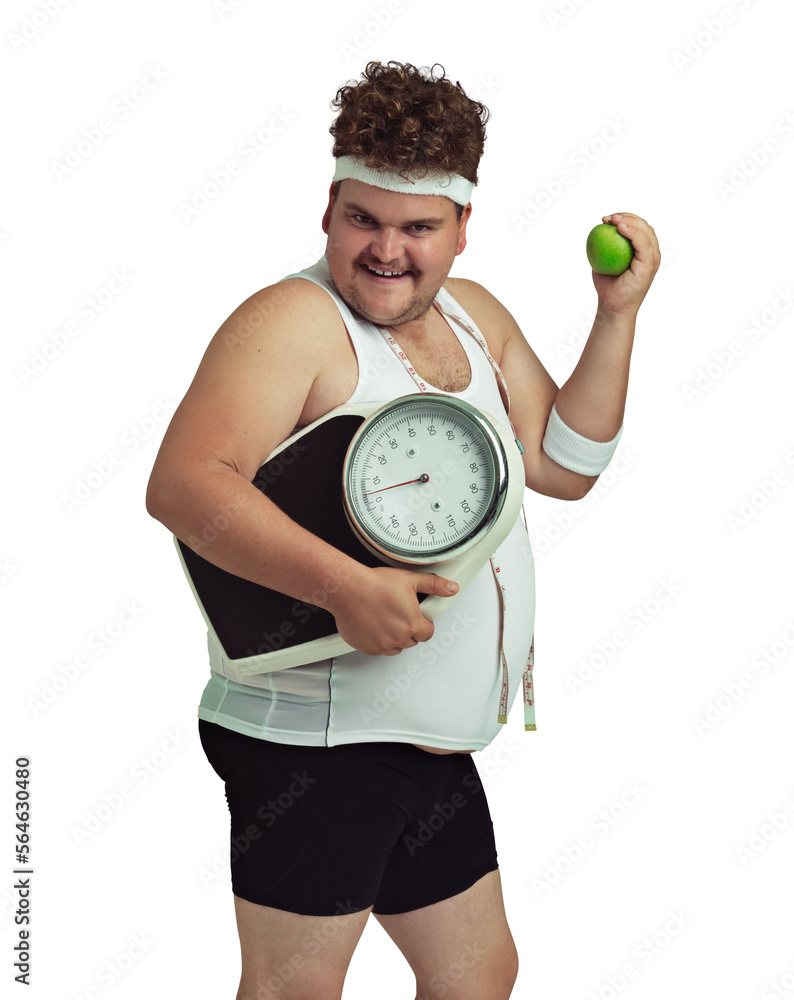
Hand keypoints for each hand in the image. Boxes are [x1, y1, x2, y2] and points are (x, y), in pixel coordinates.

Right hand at [329, 565, 458, 655]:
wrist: (348, 589)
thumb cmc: (374, 584)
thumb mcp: (410, 579)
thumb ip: (434, 585)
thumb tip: (450, 587)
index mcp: (412, 624)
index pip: (428, 633)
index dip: (424, 623)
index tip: (419, 616)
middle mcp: (398, 638)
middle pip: (412, 640)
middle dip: (409, 629)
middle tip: (399, 613)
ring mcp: (381, 644)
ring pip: (395, 647)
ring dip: (395, 637)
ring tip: (386, 618)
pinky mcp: (366, 647)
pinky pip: (377, 650)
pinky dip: (378, 641)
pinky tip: (374, 625)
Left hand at [592, 212, 660, 319]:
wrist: (611, 307)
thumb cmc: (607, 287)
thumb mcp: (603, 262)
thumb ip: (605, 247)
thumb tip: (598, 228)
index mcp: (643, 253)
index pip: (639, 229)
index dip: (625, 218)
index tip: (607, 218)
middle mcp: (651, 254)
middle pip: (645, 227)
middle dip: (628, 216)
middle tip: (609, 217)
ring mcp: (652, 260)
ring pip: (646, 232)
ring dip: (630, 221)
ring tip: (612, 220)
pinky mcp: (649, 265)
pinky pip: (642, 244)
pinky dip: (632, 232)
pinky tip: (619, 227)